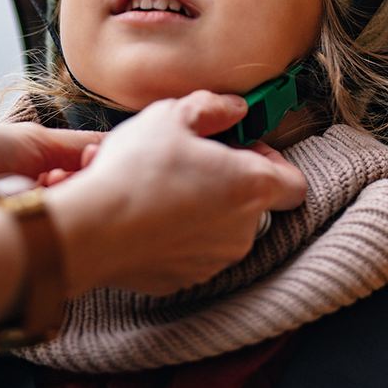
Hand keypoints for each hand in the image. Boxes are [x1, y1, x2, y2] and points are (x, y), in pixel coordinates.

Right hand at [44, 90, 306, 295]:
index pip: (294, 182)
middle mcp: (243, 231)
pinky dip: (175, 234)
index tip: (241, 147)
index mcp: (251, 187)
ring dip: (198, 206)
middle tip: (187, 160)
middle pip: (252, 203)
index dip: (273, 161)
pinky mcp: (184, 280)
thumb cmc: (136, 170)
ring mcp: (214, 261)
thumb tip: (234, 109)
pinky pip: (189, 251)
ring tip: (155, 185)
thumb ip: (212, 108)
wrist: (93, 229)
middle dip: (225, 180)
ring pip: (219, 228)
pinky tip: (143, 214)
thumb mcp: (171, 115)